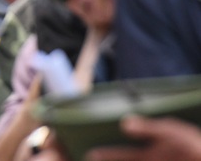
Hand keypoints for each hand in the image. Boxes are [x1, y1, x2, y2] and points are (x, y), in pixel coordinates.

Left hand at [85, 116, 200, 160]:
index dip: (105, 155)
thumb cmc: (191, 146)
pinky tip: (135, 157)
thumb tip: (124, 124)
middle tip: (91, 158)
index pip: (121, 156)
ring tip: (102, 160)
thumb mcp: (170, 131)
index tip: (90, 154)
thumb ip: (146, 128)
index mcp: (148, 156)